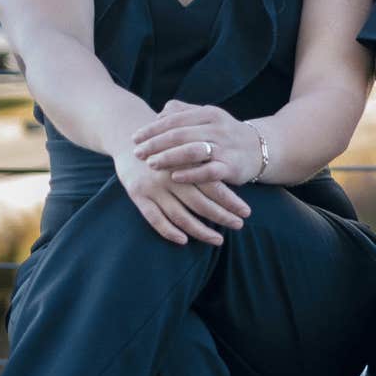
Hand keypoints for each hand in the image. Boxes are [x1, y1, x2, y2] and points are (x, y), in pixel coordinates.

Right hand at [112, 147, 249, 245]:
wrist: (128, 135)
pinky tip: (184, 240)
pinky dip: (169, 231)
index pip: (213, 185)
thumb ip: (205, 161)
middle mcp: (171, 175)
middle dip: (222, 216)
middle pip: (200, 202)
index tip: (246, 212)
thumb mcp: (186, 145)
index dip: (231, 201)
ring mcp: (154, 186)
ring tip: (218, 239)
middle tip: (239, 225)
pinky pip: (154, 218)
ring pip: (180, 215)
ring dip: (200, 230)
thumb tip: (232, 179)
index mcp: (187, 162)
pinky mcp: (137, 194)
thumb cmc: (167, 144)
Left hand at [131, 100, 263, 185]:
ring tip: (151, 164)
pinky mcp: (232, 167)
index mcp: (209, 114)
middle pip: (180, 134)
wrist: (261, 149)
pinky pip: (209, 171)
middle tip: (137, 153)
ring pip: (193, 151)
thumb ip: (183, 113)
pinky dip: (191, 174)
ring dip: (169, 157)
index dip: (153, 128)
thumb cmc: (225, 134)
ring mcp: (225, 147)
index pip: (175, 118)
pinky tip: (174, 177)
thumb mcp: (208, 118)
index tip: (135, 138)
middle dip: (156, 144)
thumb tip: (158, 115)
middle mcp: (217, 128)